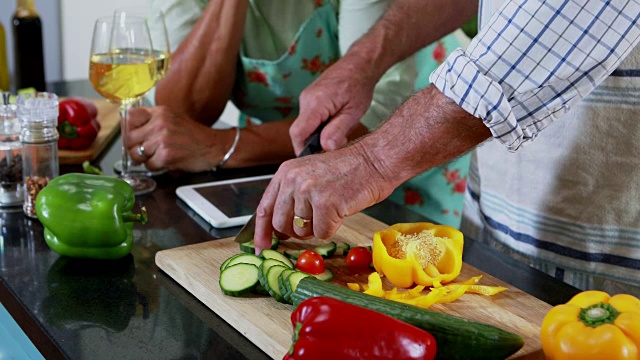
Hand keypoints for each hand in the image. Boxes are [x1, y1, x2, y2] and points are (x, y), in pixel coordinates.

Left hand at [126, 106, 227, 171]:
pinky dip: (155, 167)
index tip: (133, 135)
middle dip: (134, 148)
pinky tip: (166, 162)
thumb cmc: (194, 136)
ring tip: (157, 156)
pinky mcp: (166, 155)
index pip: (130, 116)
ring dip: (145, 159)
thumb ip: (152, 121)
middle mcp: (160, 124)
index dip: (128, 128)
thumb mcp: (173, 119)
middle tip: (144, 152)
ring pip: (137, 154)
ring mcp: (163, 140)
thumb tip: (130, 130)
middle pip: (129, 138)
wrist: (214, 146)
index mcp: (160, 112)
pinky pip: (149, 165)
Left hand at [253, 142, 393, 253]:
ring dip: (318, 227)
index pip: (265, 208)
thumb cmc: (348, 169)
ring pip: (303, 231)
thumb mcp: (311, 174)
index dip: (261, 232)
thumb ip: (292, 196)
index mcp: (286, 172)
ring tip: (332, 208)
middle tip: (315, 221)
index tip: (261, 247)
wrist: (375, 160)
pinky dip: (333, 228)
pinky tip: (341, 211)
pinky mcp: (326, 203)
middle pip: (281, 224)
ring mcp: (308, 191)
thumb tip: (280, 227)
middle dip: (297, 231)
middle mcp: (293, 180)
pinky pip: (322, 233)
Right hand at [290, 58, 377, 154]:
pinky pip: (309, 119)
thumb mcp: (353, 112)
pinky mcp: (310, 99)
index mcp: (316, 103)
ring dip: (318, 135)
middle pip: (300, 131)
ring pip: (305, 126)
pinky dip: (319, 127)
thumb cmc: (359, 86)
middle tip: (333, 149)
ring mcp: (306, 98)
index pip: (298, 133)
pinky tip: (334, 125)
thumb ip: (338, 129)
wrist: (359, 64)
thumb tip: (326, 148)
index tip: (313, 161)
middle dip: (313, 144)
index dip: (302, 150)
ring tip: (338, 134)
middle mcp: (306, 100)